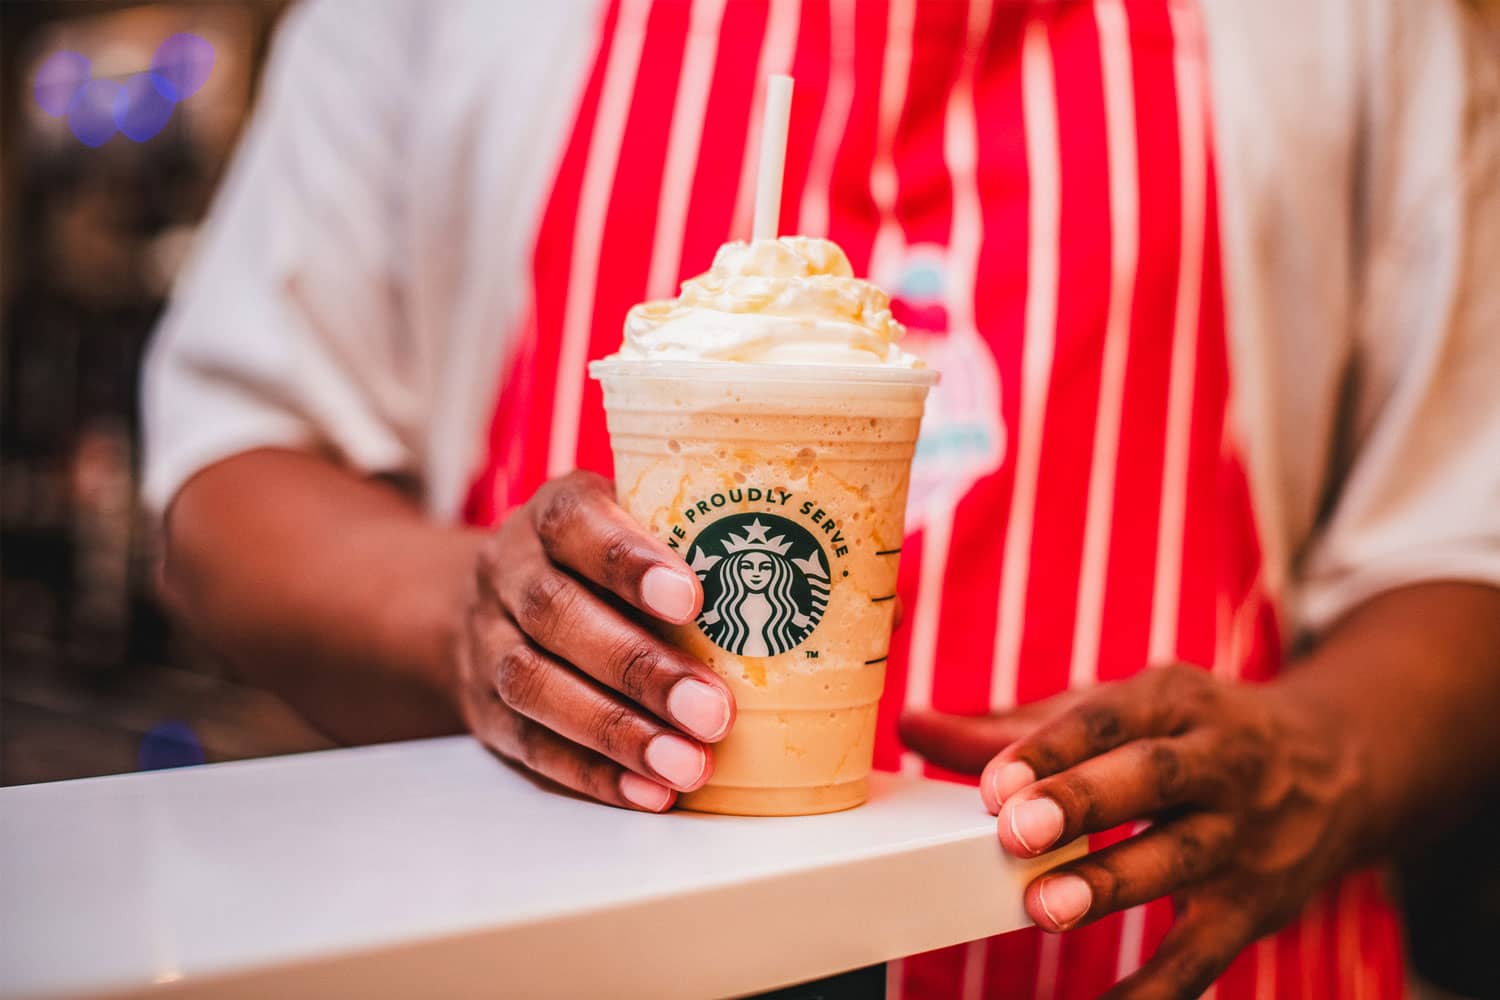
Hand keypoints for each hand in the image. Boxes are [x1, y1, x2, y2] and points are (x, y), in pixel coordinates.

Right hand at [455, 470, 735, 811]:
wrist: (501, 597)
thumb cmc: (607, 563)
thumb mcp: (640, 524)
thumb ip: (697, 544)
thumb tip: (813, 598)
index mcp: (553, 514)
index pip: (576, 523)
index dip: (628, 561)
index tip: (691, 598)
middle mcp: (508, 570)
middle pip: (555, 614)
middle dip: (637, 668)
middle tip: (713, 712)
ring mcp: (485, 640)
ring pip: (533, 684)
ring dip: (616, 731)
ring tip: (688, 764)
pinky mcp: (483, 709)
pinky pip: (529, 745)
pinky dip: (593, 773)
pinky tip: (650, 790)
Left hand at [901, 664, 1367, 999]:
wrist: (1336, 766)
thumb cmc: (1187, 735)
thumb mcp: (1115, 711)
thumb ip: (1010, 727)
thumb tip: (910, 724)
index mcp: (1174, 699)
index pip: (1107, 717)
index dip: (1049, 749)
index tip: (991, 783)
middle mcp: (1218, 761)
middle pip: (1150, 778)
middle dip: (1082, 802)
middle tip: (1014, 833)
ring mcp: (1243, 836)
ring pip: (1180, 859)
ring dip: (1112, 884)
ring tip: (1045, 909)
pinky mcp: (1255, 907)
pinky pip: (1203, 955)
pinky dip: (1154, 991)